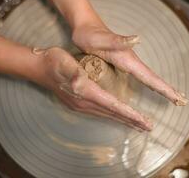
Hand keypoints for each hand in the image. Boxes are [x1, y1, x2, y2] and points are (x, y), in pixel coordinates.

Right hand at [31, 47, 151, 130]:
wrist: (39, 67)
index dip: (129, 113)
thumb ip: (73, 73)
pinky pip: (100, 112)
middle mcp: (84, 103)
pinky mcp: (78, 103)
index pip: (112, 105)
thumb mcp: (64, 63)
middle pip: (112, 114)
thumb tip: (78, 82)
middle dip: (131, 121)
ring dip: (123, 120)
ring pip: (107, 115)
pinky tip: (117, 116)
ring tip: (137, 125)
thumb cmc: (54, 61)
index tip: (144, 120)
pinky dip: (113, 115)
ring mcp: (80, 105)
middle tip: (148, 127)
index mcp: (85, 92)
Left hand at [72, 23, 187, 105]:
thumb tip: (137, 39)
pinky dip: (150, 83)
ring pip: (148, 78)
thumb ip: (117, 41)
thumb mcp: (100, 40)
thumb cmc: (90, 35)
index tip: (178, 98)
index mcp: (128, 60)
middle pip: (153, 78)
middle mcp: (131, 61)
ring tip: (173, 96)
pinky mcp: (122, 63)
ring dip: (162, 87)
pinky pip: (140, 77)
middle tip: (182, 101)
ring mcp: (128, 63)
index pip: (150, 77)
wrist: (86, 26)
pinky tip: (151, 87)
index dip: (164, 88)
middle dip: (168, 90)